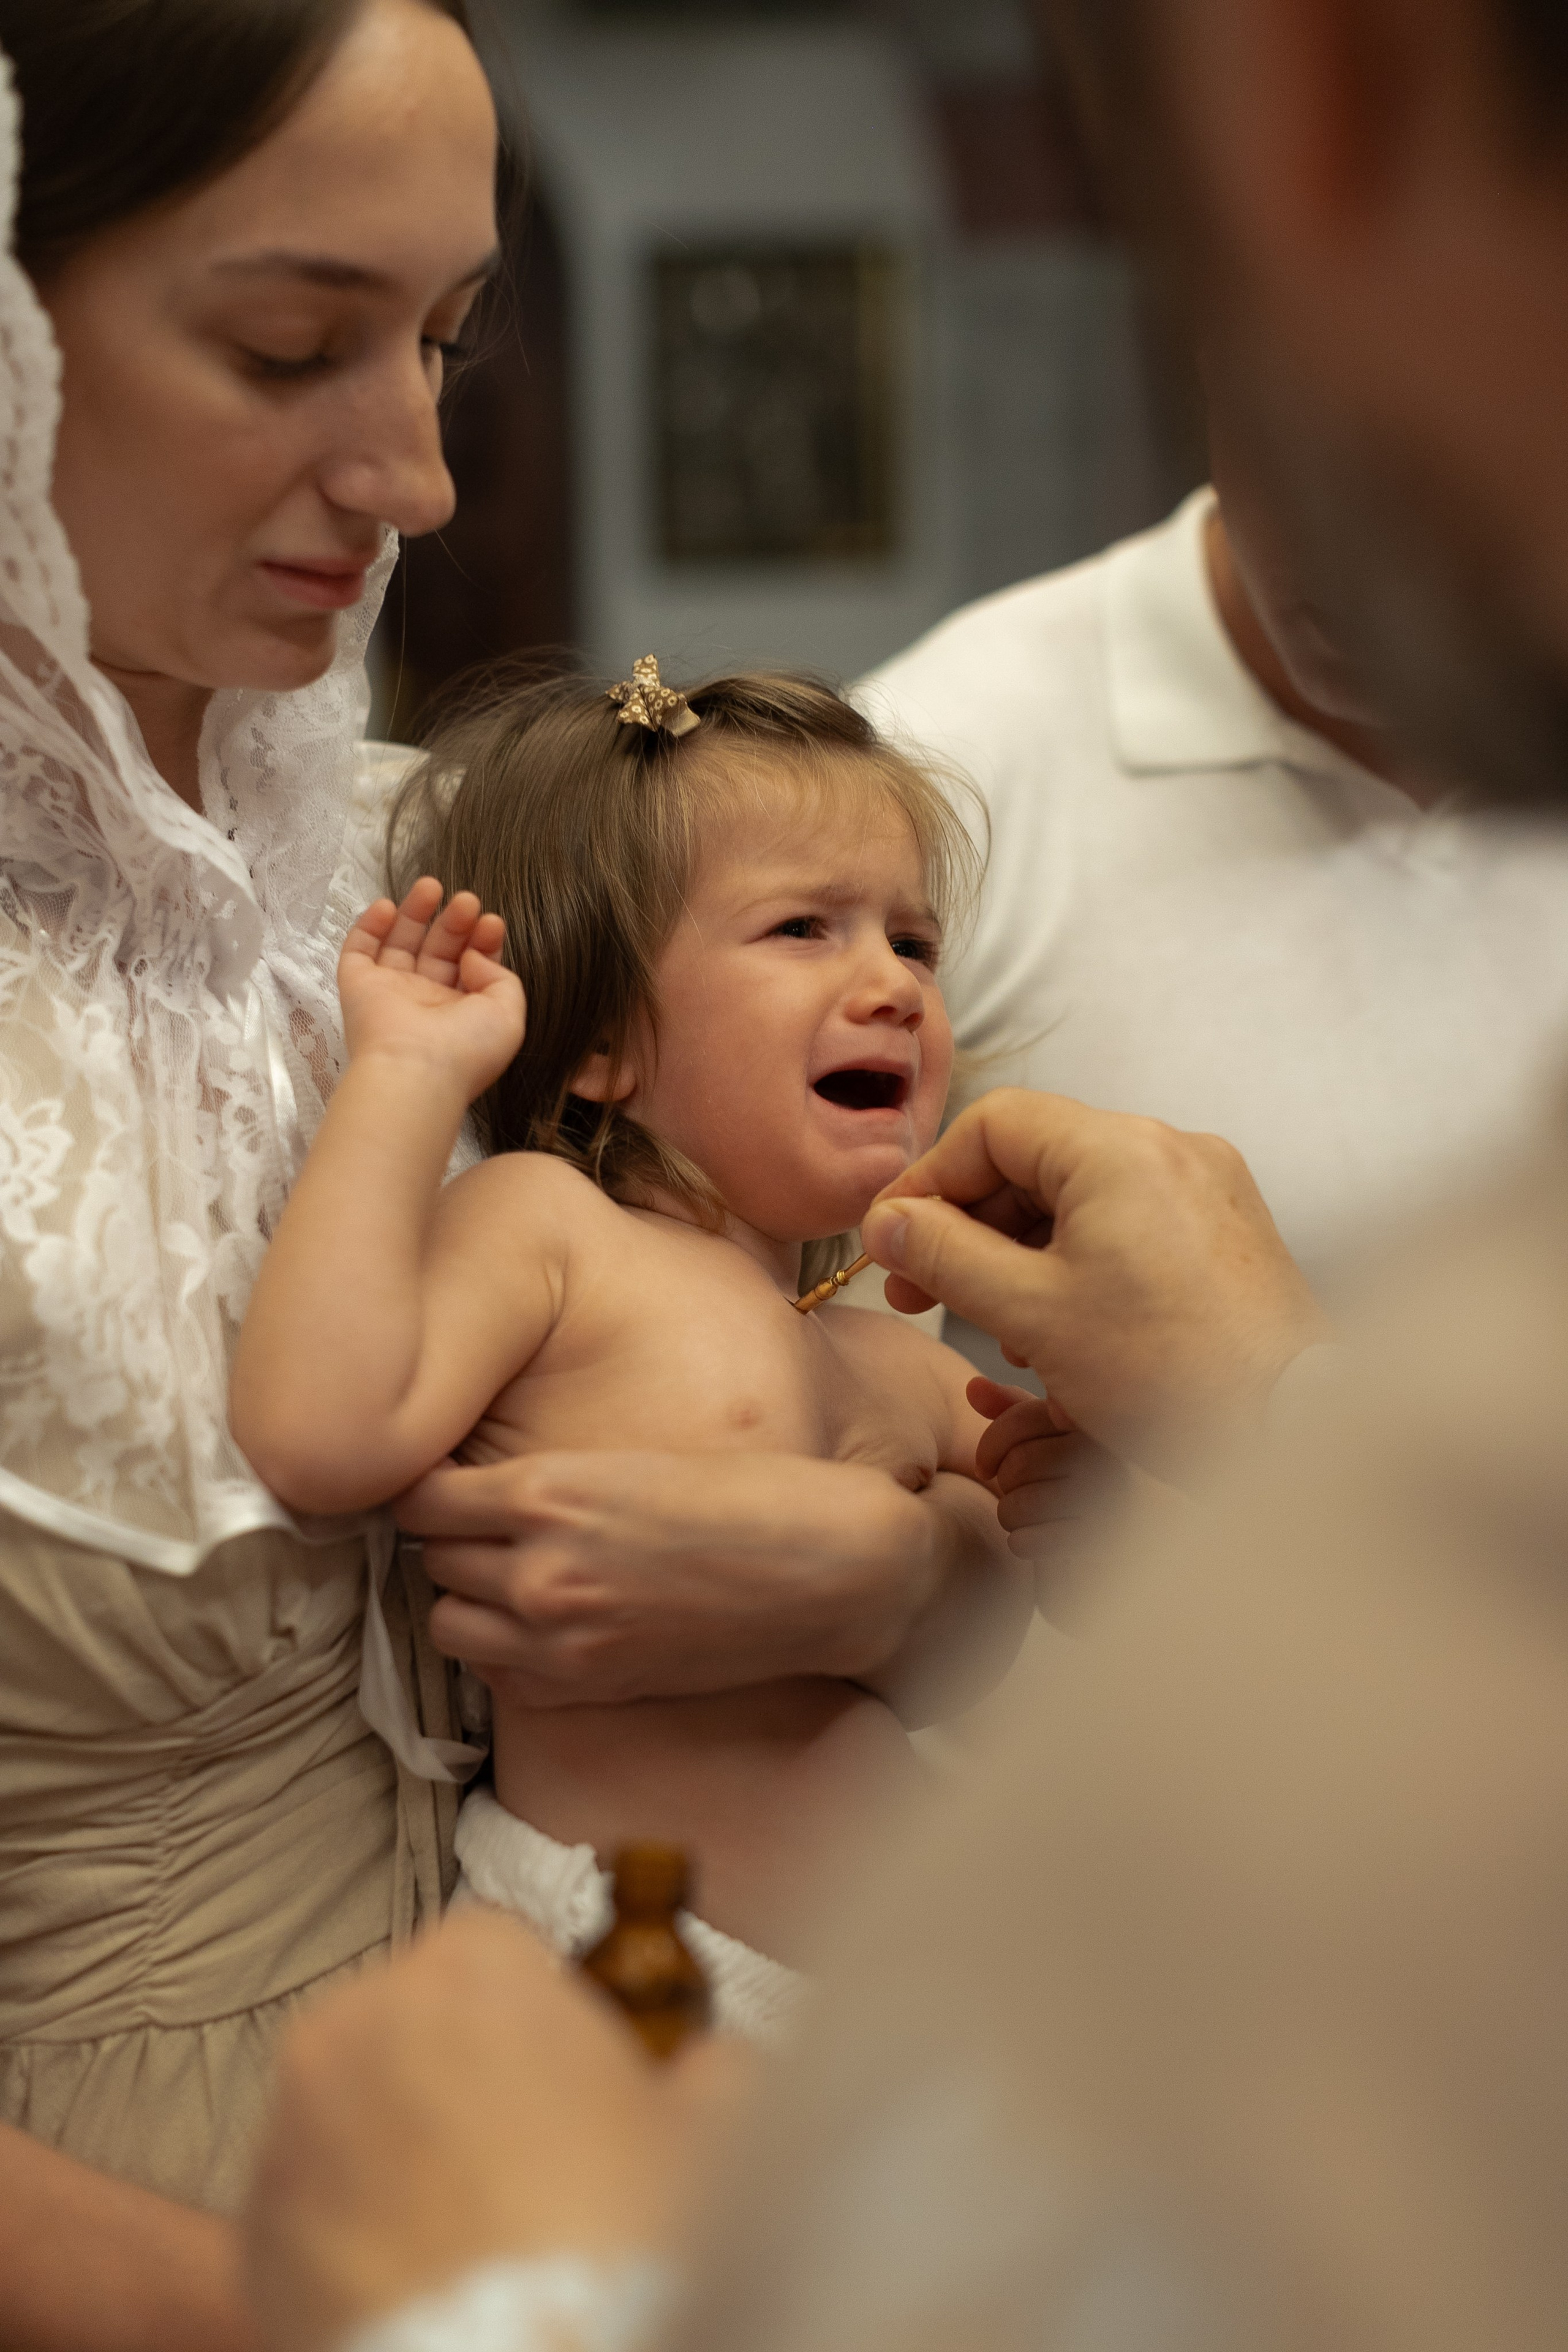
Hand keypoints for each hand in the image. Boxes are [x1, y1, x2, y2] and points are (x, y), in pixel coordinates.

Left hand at [245, 1913, 750, 2351]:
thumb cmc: (622, 2243)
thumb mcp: (714, 2137)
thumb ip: (711, 2072)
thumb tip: (710, 2073)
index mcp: (469, 1973)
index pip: (494, 1946)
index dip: (538, 2006)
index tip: (568, 2067)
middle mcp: (357, 2027)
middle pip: (407, 2019)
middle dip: (455, 2070)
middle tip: (521, 2155)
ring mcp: (289, 2130)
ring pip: (345, 2109)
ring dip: (391, 2146)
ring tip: (461, 2229)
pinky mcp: (253, 2237)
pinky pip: (293, 2208)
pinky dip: (332, 2229)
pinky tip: (396, 2272)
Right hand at [339, 877, 524, 1103]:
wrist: (414, 1070)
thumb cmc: (466, 1048)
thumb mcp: (508, 1013)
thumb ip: (502, 978)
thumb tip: (474, 955)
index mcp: (461, 1014)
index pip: (471, 967)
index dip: (483, 941)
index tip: (491, 922)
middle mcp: (425, 1003)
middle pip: (438, 950)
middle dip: (454, 922)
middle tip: (467, 900)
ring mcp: (390, 994)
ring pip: (400, 943)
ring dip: (415, 912)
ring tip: (432, 885)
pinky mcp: (357, 987)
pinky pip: (359, 950)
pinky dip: (369, 925)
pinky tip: (388, 905)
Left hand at [396, 1450, 939, 1706]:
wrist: (829, 1572)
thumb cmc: (750, 1495)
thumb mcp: (633, 1458)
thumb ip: (549, 1483)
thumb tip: (477, 1492)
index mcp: (548, 1494)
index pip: (419, 1497)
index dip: (425, 1487)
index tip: (443, 1481)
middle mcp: (539, 1572)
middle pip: (429, 1559)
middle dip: (448, 1540)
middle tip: (481, 1523)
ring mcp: (560, 1640)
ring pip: (447, 1623)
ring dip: (466, 1597)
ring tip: (506, 1575)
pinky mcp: (588, 1687)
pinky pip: (497, 1676)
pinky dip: (502, 1651)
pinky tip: (541, 1623)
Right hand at [861, 1091, 1329, 1473]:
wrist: (1295, 1434)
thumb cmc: (1171, 1374)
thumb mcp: (1032, 1314)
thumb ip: (946, 1256)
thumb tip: (887, 1223)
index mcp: (1121, 1148)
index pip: (993, 1125)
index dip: (928, 1180)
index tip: (891, 1239)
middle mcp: (1171, 1149)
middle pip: (1036, 1158)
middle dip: (968, 1224)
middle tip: (919, 1289)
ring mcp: (1207, 1188)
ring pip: (1080, 1195)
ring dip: (1018, 1250)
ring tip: (990, 1324)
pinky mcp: (1226, 1232)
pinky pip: (1129, 1223)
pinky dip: (1076, 1261)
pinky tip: (1055, 1324)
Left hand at [970, 1376, 1131, 1609]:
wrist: (1124, 1543)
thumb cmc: (1073, 1478)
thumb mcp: (1047, 1435)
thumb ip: (1010, 1409)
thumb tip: (973, 1388)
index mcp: (1094, 1421)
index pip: (1022, 1419)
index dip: (991, 1445)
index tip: (986, 1466)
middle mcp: (1110, 1453)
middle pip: (1020, 1463)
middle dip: (1004, 1483)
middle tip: (1014, 1494)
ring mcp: (1111, 1499)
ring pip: (1023, 1503)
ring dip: (1008, 1515)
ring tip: (1020, 1516)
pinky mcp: (1104, 1541)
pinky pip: (1034, 1540)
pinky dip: (1021, 1542)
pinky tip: (1030, 1539)